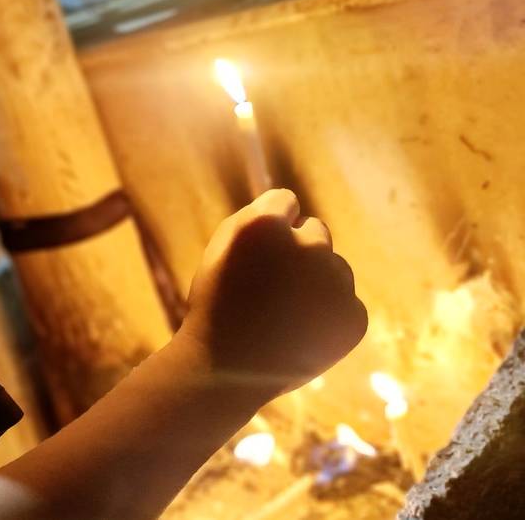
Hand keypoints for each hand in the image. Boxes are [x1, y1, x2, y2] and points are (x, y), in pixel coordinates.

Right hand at [178, 189, 366, 397]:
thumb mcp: (221, 250)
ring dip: (316, 281)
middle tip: (271, 285)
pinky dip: (328, 314)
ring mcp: (336, 282)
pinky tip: (299, 332)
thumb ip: (257, 220)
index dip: (267, 228)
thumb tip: (294, 207)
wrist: (228, 370)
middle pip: (316, 231)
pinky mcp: (354, 316)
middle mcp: (309, 246)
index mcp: (267, 225)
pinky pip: (345, 302)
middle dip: (298, 250)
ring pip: (335, 268)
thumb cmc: (217, 304)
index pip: (285, 201)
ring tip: (284, 313)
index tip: (256, 251)